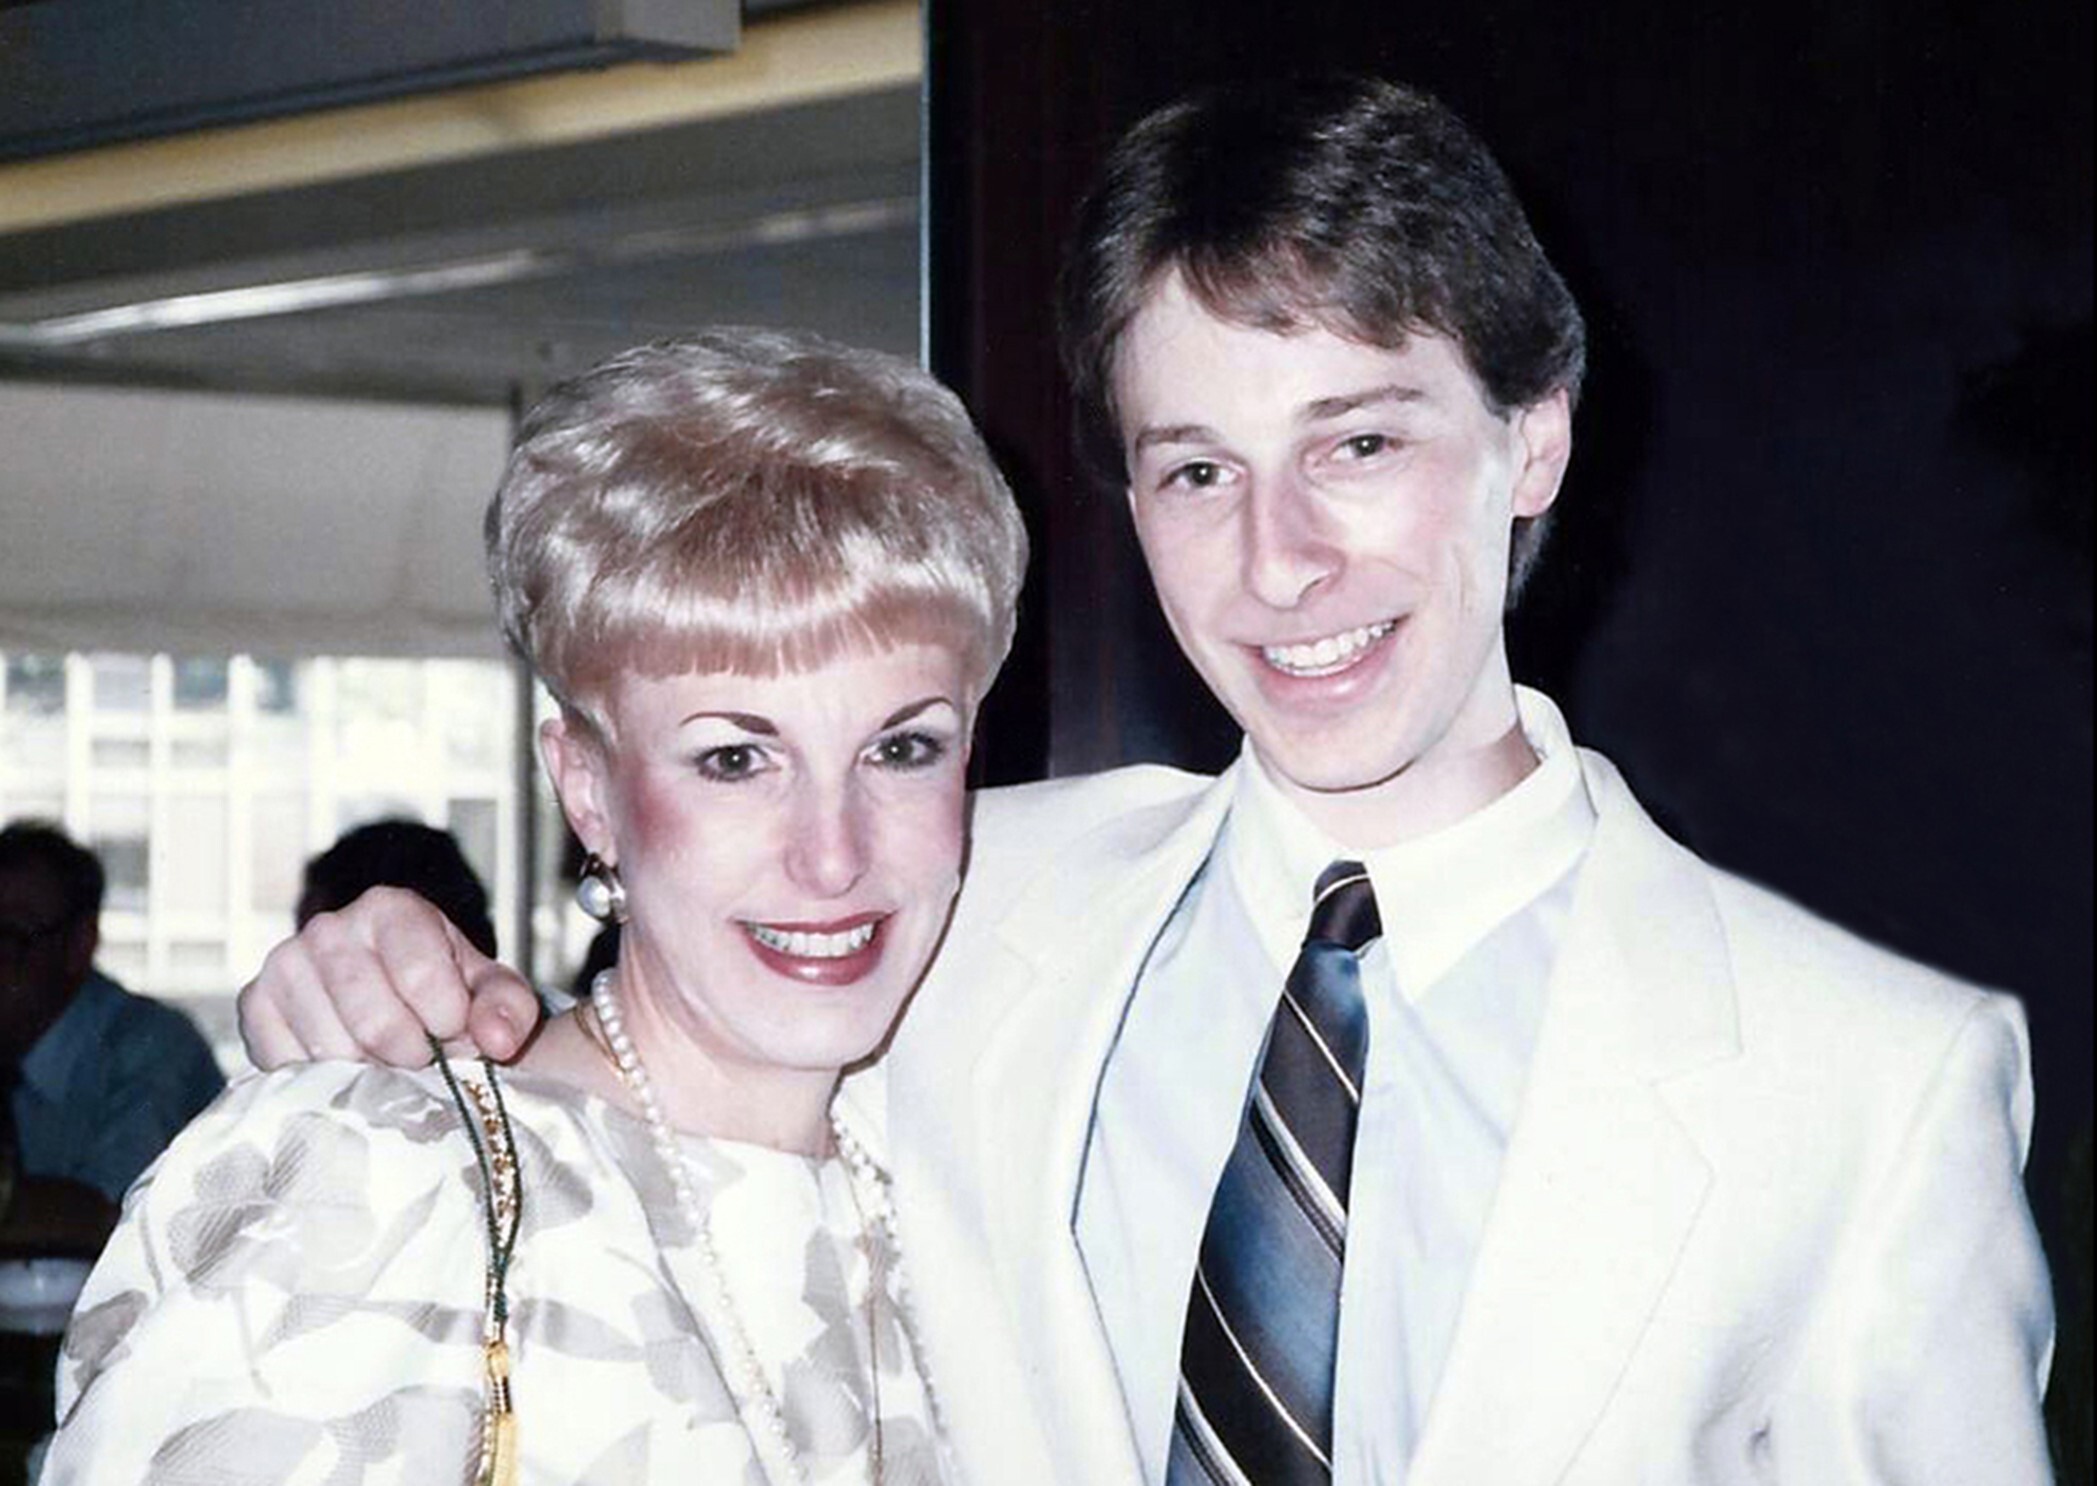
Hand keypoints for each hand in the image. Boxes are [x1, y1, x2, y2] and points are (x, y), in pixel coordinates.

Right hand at [237, 886, 541, 1068]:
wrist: (394, 1004)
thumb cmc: (449, 995)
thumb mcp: (494, 994)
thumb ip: (509, 1010)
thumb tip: (494, 1038)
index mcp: (392, 909)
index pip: (422, 976)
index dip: (448, 1022)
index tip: (457, 1033)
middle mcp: (330, 927)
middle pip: (374, 1020)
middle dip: (411, 1055)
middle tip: (423, 1058)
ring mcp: (284, 963)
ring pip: (331, 1049)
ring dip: (369, 1072)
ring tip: (388, 1059)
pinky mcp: (255, 1004)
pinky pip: (288, 1063)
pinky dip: (324, 1080)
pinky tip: (348, 1066)